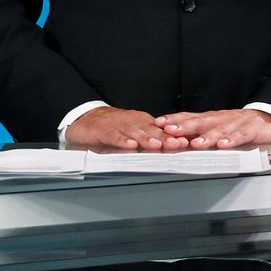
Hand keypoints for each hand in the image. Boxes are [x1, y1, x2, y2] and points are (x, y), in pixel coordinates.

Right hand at [66, 107, 187, 150]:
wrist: (86, 119)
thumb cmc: (112, 128)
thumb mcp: (132, 134)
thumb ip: (147, 142)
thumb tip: (167, 151)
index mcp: (141, 122)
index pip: (160, 129)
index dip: (172, 136)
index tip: (184, 143)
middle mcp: (132, 121)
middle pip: (150, 130)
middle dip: (164, 137)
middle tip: (176, 144)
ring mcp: (118, 125)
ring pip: (134, 132)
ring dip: (146, 139)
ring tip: (156, 145)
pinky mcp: (103, 130)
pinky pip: (114, 135)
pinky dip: (122, 140)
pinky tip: (130, 145)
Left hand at [154, 109, 270, 149]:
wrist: (269, 120)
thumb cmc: (240, 127)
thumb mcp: (217, 129)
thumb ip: (199, 135)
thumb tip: (175, 143)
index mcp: (211, 119)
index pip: (190, 116)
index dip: (175, 119)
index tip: (159, 123)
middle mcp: (222, 118)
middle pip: (202, 121)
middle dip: (185, 126)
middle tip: (171, 131)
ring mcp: (237, 123)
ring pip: (220, 129)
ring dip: (207, 136)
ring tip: (196, 144)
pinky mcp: (252, 129)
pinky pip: (241, 135)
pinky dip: (232, 140)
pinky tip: (224, 145)